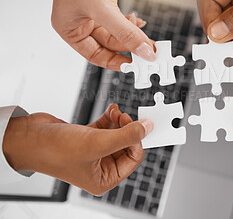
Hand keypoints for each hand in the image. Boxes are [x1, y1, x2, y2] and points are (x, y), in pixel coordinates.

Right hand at [3, 104, 152, 194]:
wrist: (28, 137)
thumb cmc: (55, 150)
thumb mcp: (97, 143)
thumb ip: (126, 135)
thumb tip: (147, 128)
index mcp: (104, 179)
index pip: (134, 158)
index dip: (138, 139)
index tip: (141, 124)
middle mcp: (100, 167)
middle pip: (127, 145)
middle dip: (128, 128)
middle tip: (125, 115)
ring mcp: (93, 152)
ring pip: (117, 135)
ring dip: (119, 121)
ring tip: (116, 112)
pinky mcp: (87, 139)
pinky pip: (106, 128)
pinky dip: (110, 118)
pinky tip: (110, 110)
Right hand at [51, 0, 155, 70]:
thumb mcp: (103, 9)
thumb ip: (125, 33)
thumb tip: (143, 52)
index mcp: (69, 28)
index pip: (94, 55)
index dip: (115, 62)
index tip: (134, 66)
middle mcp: (80, 21)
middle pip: (108, 45)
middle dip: (128, 48)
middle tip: (147, 52)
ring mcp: (93, 11)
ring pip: (116, 33)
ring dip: (132, 36)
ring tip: (147, 39)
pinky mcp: (105, 1)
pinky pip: (120, 20)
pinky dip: (131, 23)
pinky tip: (139, 23)